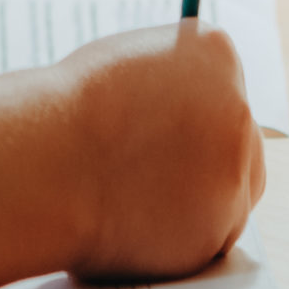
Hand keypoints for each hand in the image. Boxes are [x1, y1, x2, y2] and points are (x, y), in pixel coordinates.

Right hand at [61, 22, 264, 284]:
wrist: (48, 164)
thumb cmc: (70, 110)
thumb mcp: (129, 62)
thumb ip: (172, 80)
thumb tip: (187, 102)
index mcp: (216, 53)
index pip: (225, 81)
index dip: (190, 106)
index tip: (161, 124)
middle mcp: (238, 107)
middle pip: (240, 136)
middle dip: (207, 153)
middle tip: (158, 168)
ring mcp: (235, 171)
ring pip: (235, 189)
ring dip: (202, 196)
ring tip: (140, 195)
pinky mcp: (221, 228)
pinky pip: (214, 235)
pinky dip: (184, 235)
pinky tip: (140, 223)